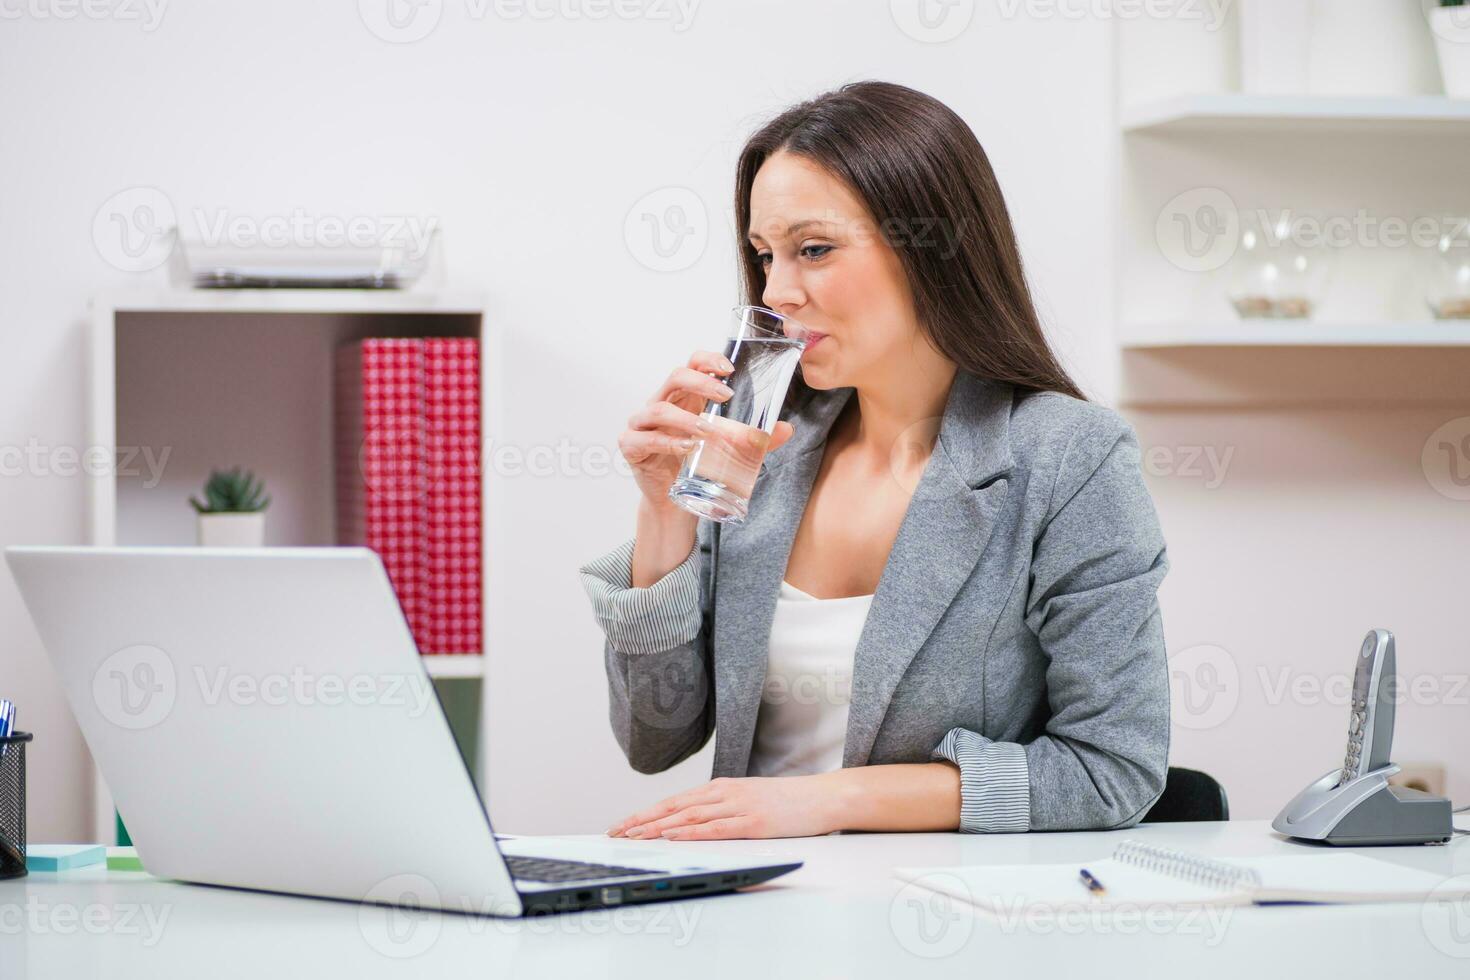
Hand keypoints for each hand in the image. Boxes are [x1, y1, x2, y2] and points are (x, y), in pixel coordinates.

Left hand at [606, 775, 841, 840]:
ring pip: (689, 817)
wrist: (822, 796)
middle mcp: (725, 793)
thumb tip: (695, 824)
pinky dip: (692, 832)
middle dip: (642, 821)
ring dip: (659, 827)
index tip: (623, 826)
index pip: (675, 801)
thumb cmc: (788, 801)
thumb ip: (722, 809)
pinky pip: (717, 828)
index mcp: (722, 788)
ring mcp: (739, 806)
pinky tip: (674, 837)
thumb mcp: (749, 799)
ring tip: (634, 837)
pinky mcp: (754, 823)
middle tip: (616, 833)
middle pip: (674, 807)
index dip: (646, 813)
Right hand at [618, 351, 794, 512]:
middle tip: (726, 396)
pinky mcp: (631, 447)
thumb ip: (754, 440)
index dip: (708, 360)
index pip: (692, 365)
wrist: (673, 502)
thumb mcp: (729, 450)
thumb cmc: (698, 467)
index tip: (729, 369)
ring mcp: (643, 424)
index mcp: (685, 398)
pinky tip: (687, 449)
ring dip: (686, 419)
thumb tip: (786, 429)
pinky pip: (644, 439)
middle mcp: (662, 404)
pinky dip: (666, 443)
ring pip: (659, 409)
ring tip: (707, 431)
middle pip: (675, 377)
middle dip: (701, 383)